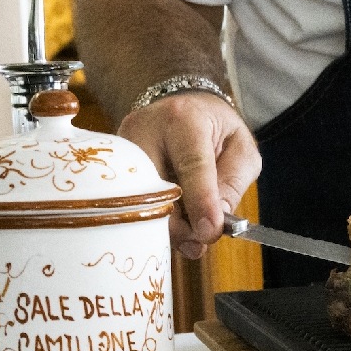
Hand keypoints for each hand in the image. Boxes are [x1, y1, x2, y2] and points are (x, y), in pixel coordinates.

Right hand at [117, 92, 261, 258]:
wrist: (182, 107)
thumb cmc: (216, 129)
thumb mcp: (240, 150)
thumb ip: (232, 184)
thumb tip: (213, 222)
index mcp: (184, 119)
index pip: (192, 164)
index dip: (201, 202)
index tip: (210, 232)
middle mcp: (144, 129)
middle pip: (155, 189)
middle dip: (178, 225)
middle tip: (200, 243)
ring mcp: (122, 148)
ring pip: (137, 202)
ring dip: (166, 227)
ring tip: (190, 237)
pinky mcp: (110, 165)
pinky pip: (129, 203)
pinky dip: (153, 220)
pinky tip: (173, 225)